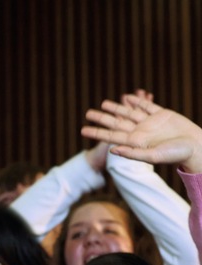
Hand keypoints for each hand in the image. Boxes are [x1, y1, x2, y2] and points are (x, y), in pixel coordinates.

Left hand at [83, 94, 201, 173]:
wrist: (196, 147)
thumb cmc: (175, 155)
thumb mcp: (152, 156)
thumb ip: (132, 153)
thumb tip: (112, 150)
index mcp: (135, 143)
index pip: (111, 136)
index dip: (97, 132)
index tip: (83, 130)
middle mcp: (140, 132)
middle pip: (117, 123)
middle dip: (102, 118)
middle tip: (87, 113)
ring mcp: (151, 123)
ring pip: (129, 113)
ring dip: (117, 108)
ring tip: (103, 103)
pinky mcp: (162, 114)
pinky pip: (147, 106)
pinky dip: (137, 101)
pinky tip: (127, 98)